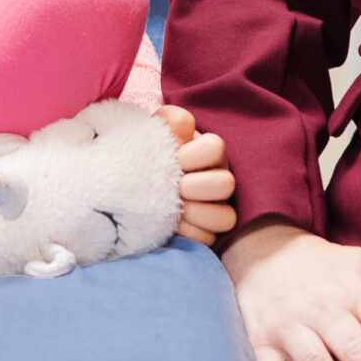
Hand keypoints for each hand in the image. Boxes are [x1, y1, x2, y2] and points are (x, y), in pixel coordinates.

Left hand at [156, 105, 238, 245]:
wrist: (133, 180)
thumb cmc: (147, 152)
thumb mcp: (153, 131)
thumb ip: (168, 121)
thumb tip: (184, 125)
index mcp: (207, 151)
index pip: (215, 147)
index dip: (195, 155)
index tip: (176, 157)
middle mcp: (217, 178)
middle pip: (226, 184)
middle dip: (196, 186)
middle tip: (176, 186)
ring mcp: (215, 207)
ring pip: (226, 218)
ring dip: (197, 213)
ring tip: (176, 209)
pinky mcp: (205, 232)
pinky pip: (209, 239)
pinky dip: (189, 234)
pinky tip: (172, 226)